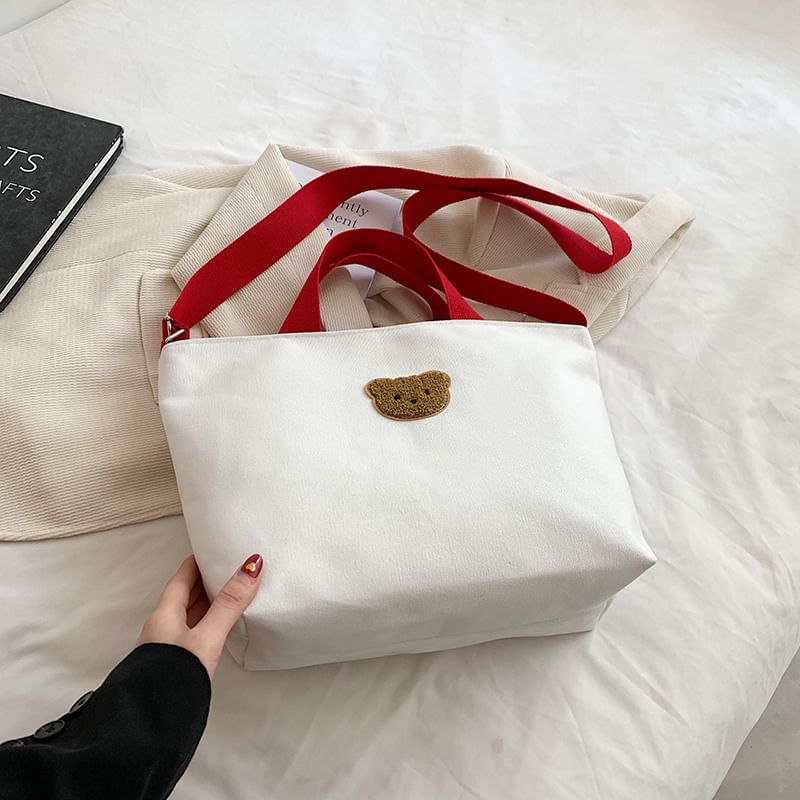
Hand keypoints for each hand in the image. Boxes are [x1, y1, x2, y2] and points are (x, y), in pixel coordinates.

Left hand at [137, 553, 262, 677]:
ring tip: (226, 594)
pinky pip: (193, 635)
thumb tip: (250, 569)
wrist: (150, 726)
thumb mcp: (206, 636)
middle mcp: (162, 629)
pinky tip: (217, 630)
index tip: (209, 550)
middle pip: (184, 596)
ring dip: (206, 603)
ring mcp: (167, 649)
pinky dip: (207, 624)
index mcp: (164, 616)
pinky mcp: (175, 667)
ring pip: (188, 617)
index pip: (181, 579)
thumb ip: (229, 604)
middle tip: (223, 568)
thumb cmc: (171, 679)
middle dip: (204, 581)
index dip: (196, 563)